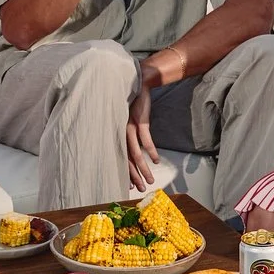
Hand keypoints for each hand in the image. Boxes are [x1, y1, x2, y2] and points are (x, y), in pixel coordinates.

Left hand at [124, 77, 159, 193]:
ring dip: (143, 168)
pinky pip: (146, 140)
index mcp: (117, 134)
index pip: (120, 158)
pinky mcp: (139, 121)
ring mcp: (129, 127)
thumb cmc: (132, 105)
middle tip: (140, 189)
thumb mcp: (128, 121)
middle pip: (127, 159)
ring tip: (150, 180)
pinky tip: (156, 160)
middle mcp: (120, 133)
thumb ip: (128, 135)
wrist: (137, 84)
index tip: (130, 185)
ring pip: (136, 153)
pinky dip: (151, 151)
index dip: (126, 172)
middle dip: (134, 176)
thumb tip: (134, 153)